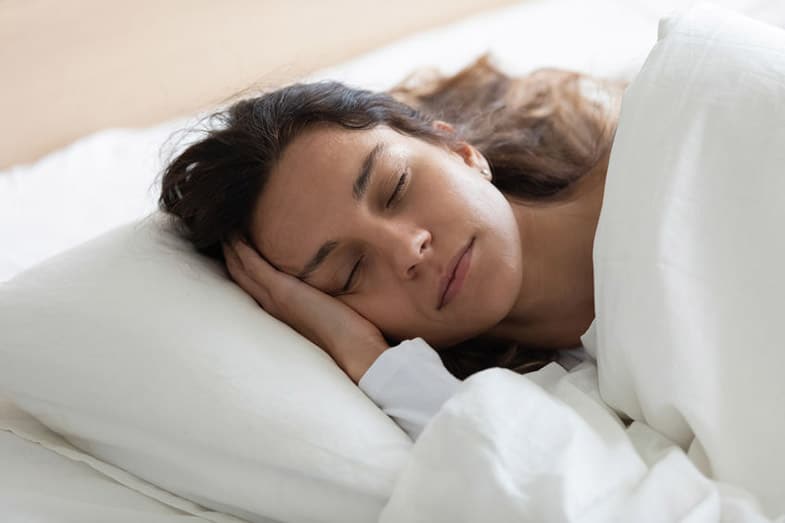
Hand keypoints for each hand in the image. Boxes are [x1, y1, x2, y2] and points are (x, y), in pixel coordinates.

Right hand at [222, 236, 388, 383]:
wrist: (356, 355)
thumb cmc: (353, 341)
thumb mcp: (336, 319)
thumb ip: (330, 307)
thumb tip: (342, 296)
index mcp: (284, 316)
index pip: (256, 289)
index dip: (244, 270)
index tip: (238, 251)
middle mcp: (272, 310)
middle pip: (241, 279)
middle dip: (230, 257)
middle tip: (221, 234)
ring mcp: (275, 301)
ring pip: (241, 271)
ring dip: (231, 249)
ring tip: (223, 229)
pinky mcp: (282, 292)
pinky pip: (253, 266)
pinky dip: (241, 249)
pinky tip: (234, 233)